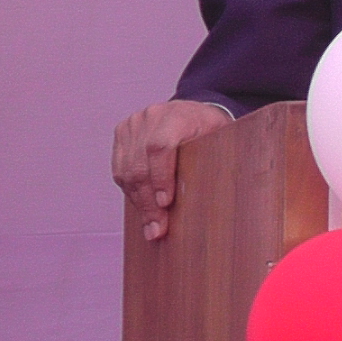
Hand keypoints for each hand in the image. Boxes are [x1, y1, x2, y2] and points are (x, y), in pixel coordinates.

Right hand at [112, 100, 231, 240]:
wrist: (193, 112)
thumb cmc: (210, 130)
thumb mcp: (221, 140)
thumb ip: (213, 162)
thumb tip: (206, 203)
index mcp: (177, 115)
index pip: (159, 147)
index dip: (160, 177)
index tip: (165, 203)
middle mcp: (151, 116)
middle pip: (140, 164)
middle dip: (148, 202)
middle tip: (158, 229)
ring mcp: (134, 124)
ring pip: (127, 171)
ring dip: (139, 202)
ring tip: (151, 225)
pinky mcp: (122, 133)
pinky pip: (120, 170)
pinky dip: (131, 193)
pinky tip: (143, 207)